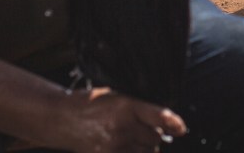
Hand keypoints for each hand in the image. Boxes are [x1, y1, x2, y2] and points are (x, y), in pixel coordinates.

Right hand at [45, 87, 186, 152]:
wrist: (62, 118)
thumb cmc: (89, 104)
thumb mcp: (115, 95)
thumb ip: (138, 107)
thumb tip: (163, 123)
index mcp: (125, 105)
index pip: (157, 115)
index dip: (172, 122)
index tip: (181, 128)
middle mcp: (122, 126)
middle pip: (155, 139)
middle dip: (153, 136)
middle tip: (142, 130)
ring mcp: (115, 145)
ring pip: (147, 152)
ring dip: (145, 148)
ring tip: (131, 139)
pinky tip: (126, 148)